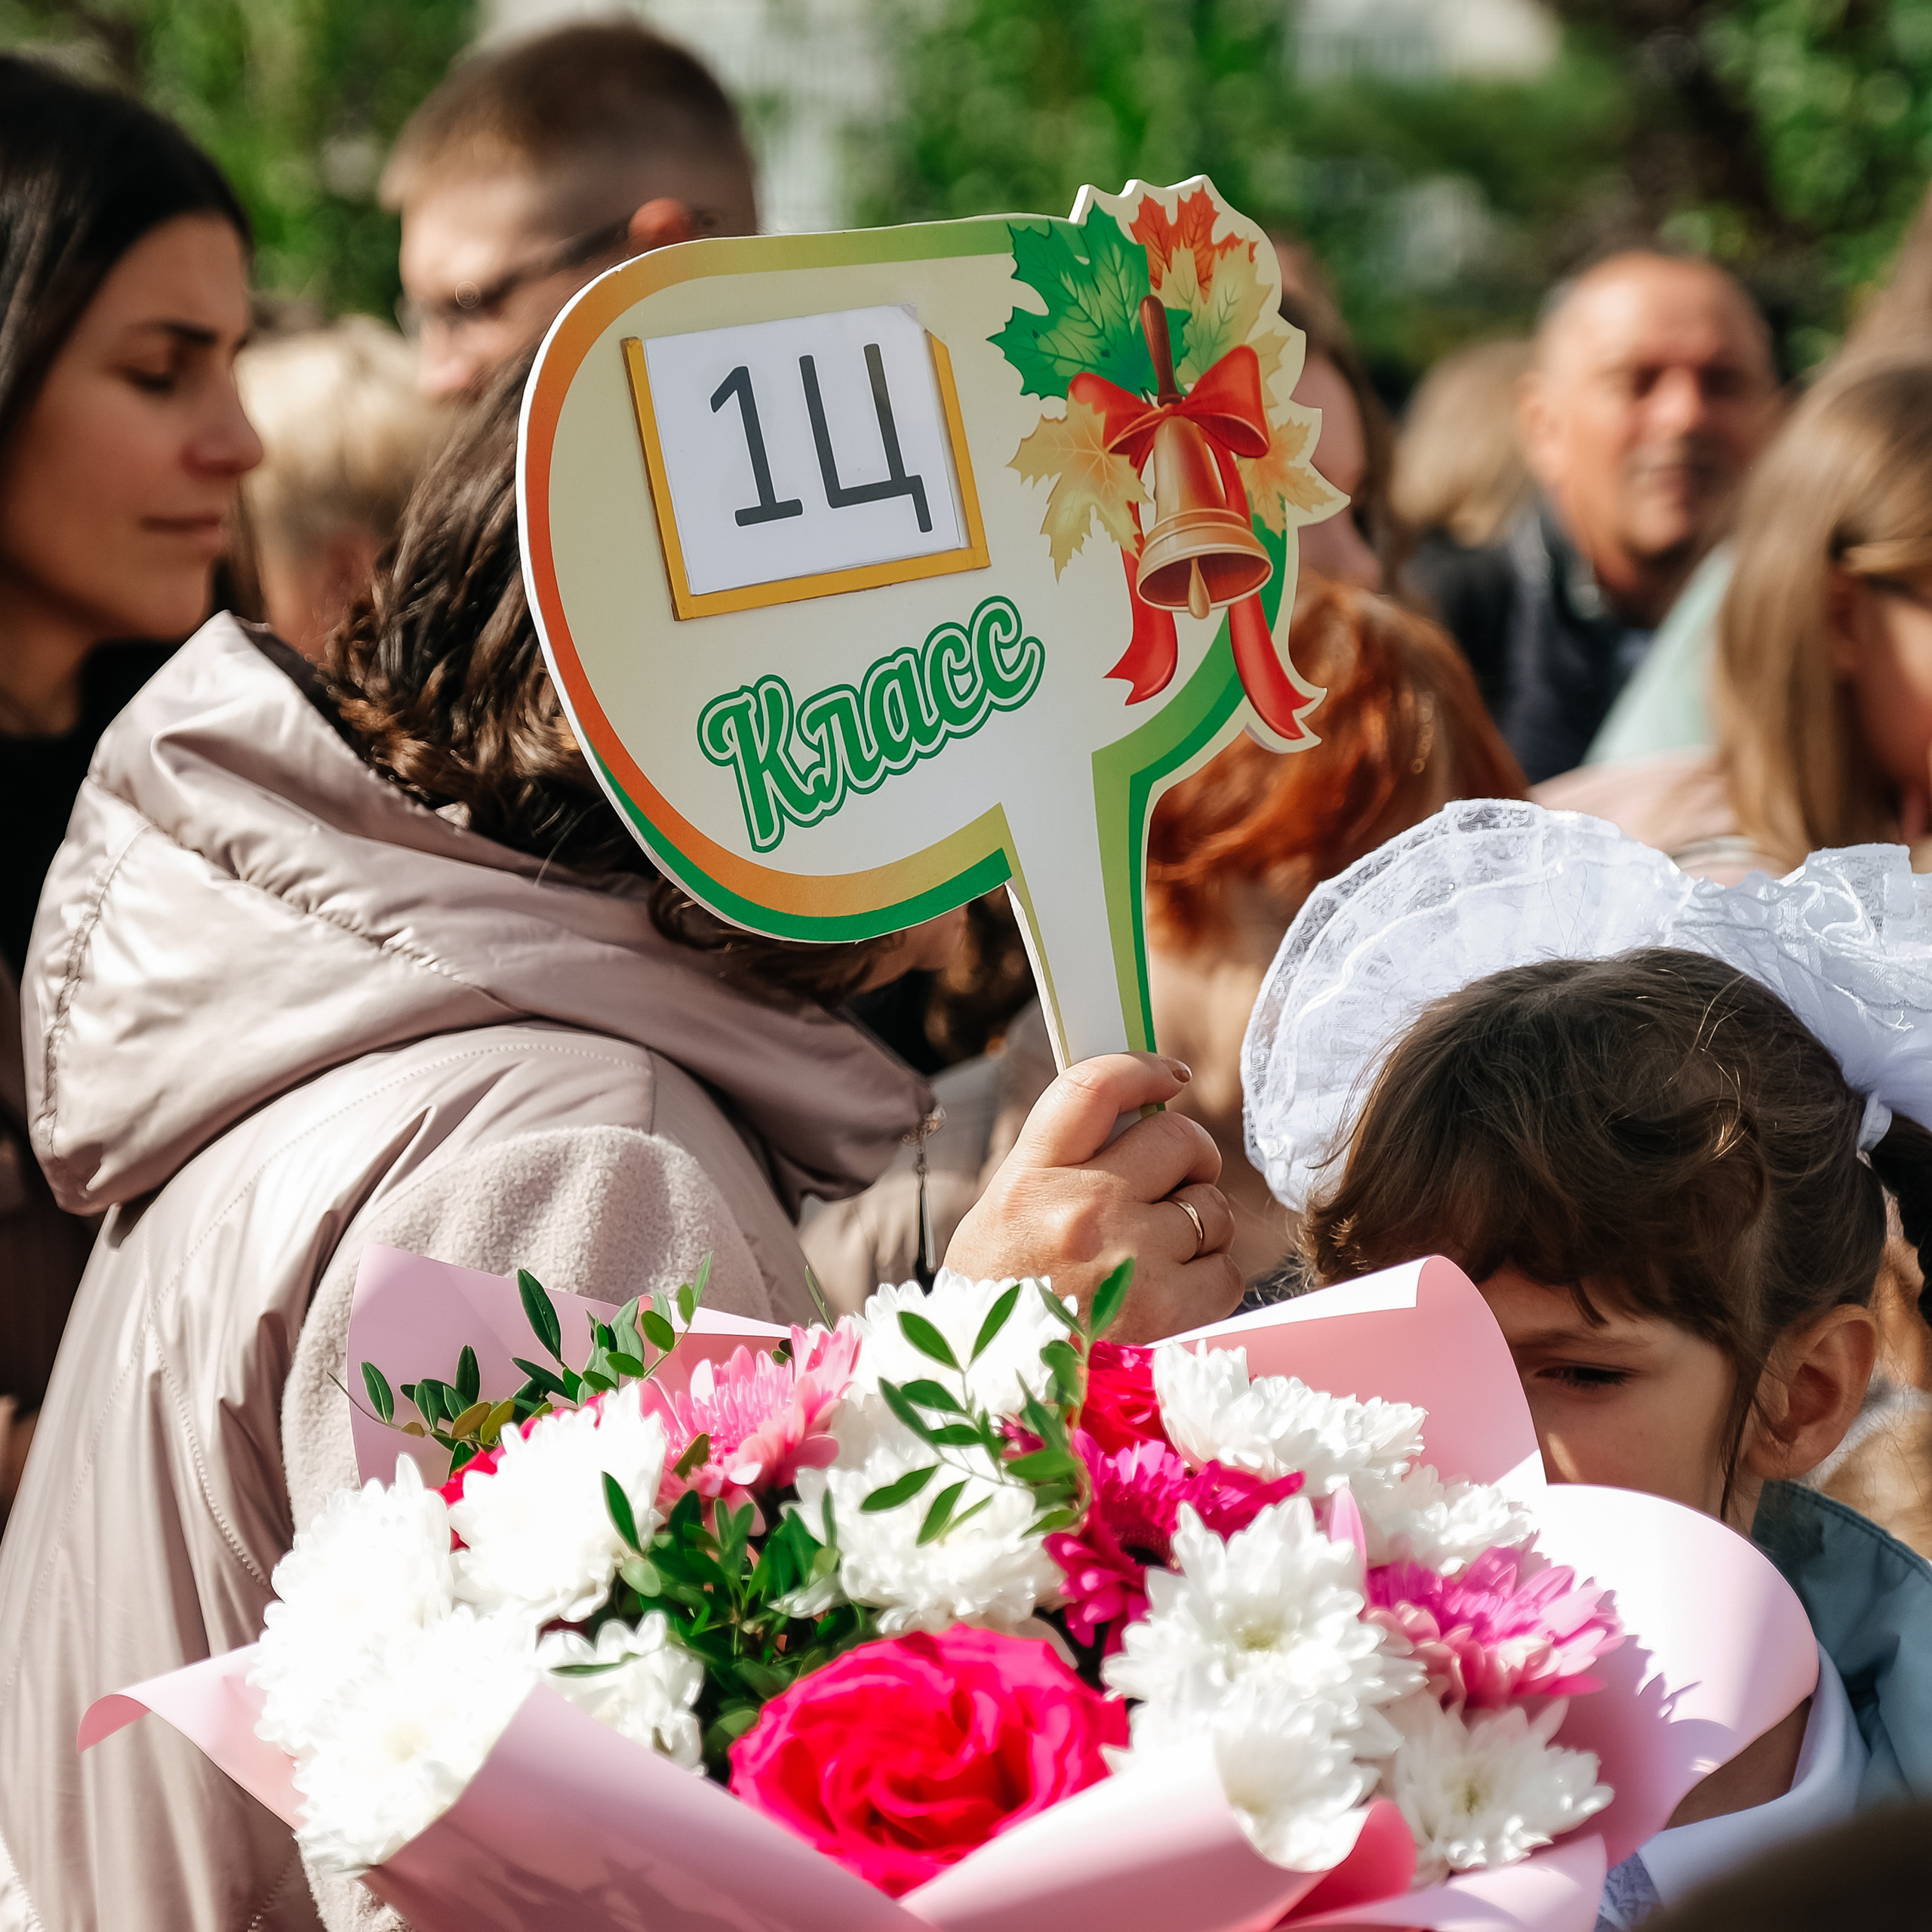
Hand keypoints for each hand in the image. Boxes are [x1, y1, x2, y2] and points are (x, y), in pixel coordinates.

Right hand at [944, 1052, 1240, 1341]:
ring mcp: (1126, 1258)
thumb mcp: (1006, 1212)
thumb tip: (1140, 1121)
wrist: (988, 1388)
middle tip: (1174, 1181)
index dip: (1141, 1068)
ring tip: (1162, 1251)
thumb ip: (1065, 1163)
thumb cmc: (1000, 1297)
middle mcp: (1080, 1208)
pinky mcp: (1163, 1311)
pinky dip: (1212, 1278)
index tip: (1167, 1076)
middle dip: (1189, 1157)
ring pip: (1210, 1208)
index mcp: (1030, 1178)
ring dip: (1200, 1224)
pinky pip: (1227, 1271)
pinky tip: (1176, 1290)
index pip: (1094, 1088)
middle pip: (1177, 1139)